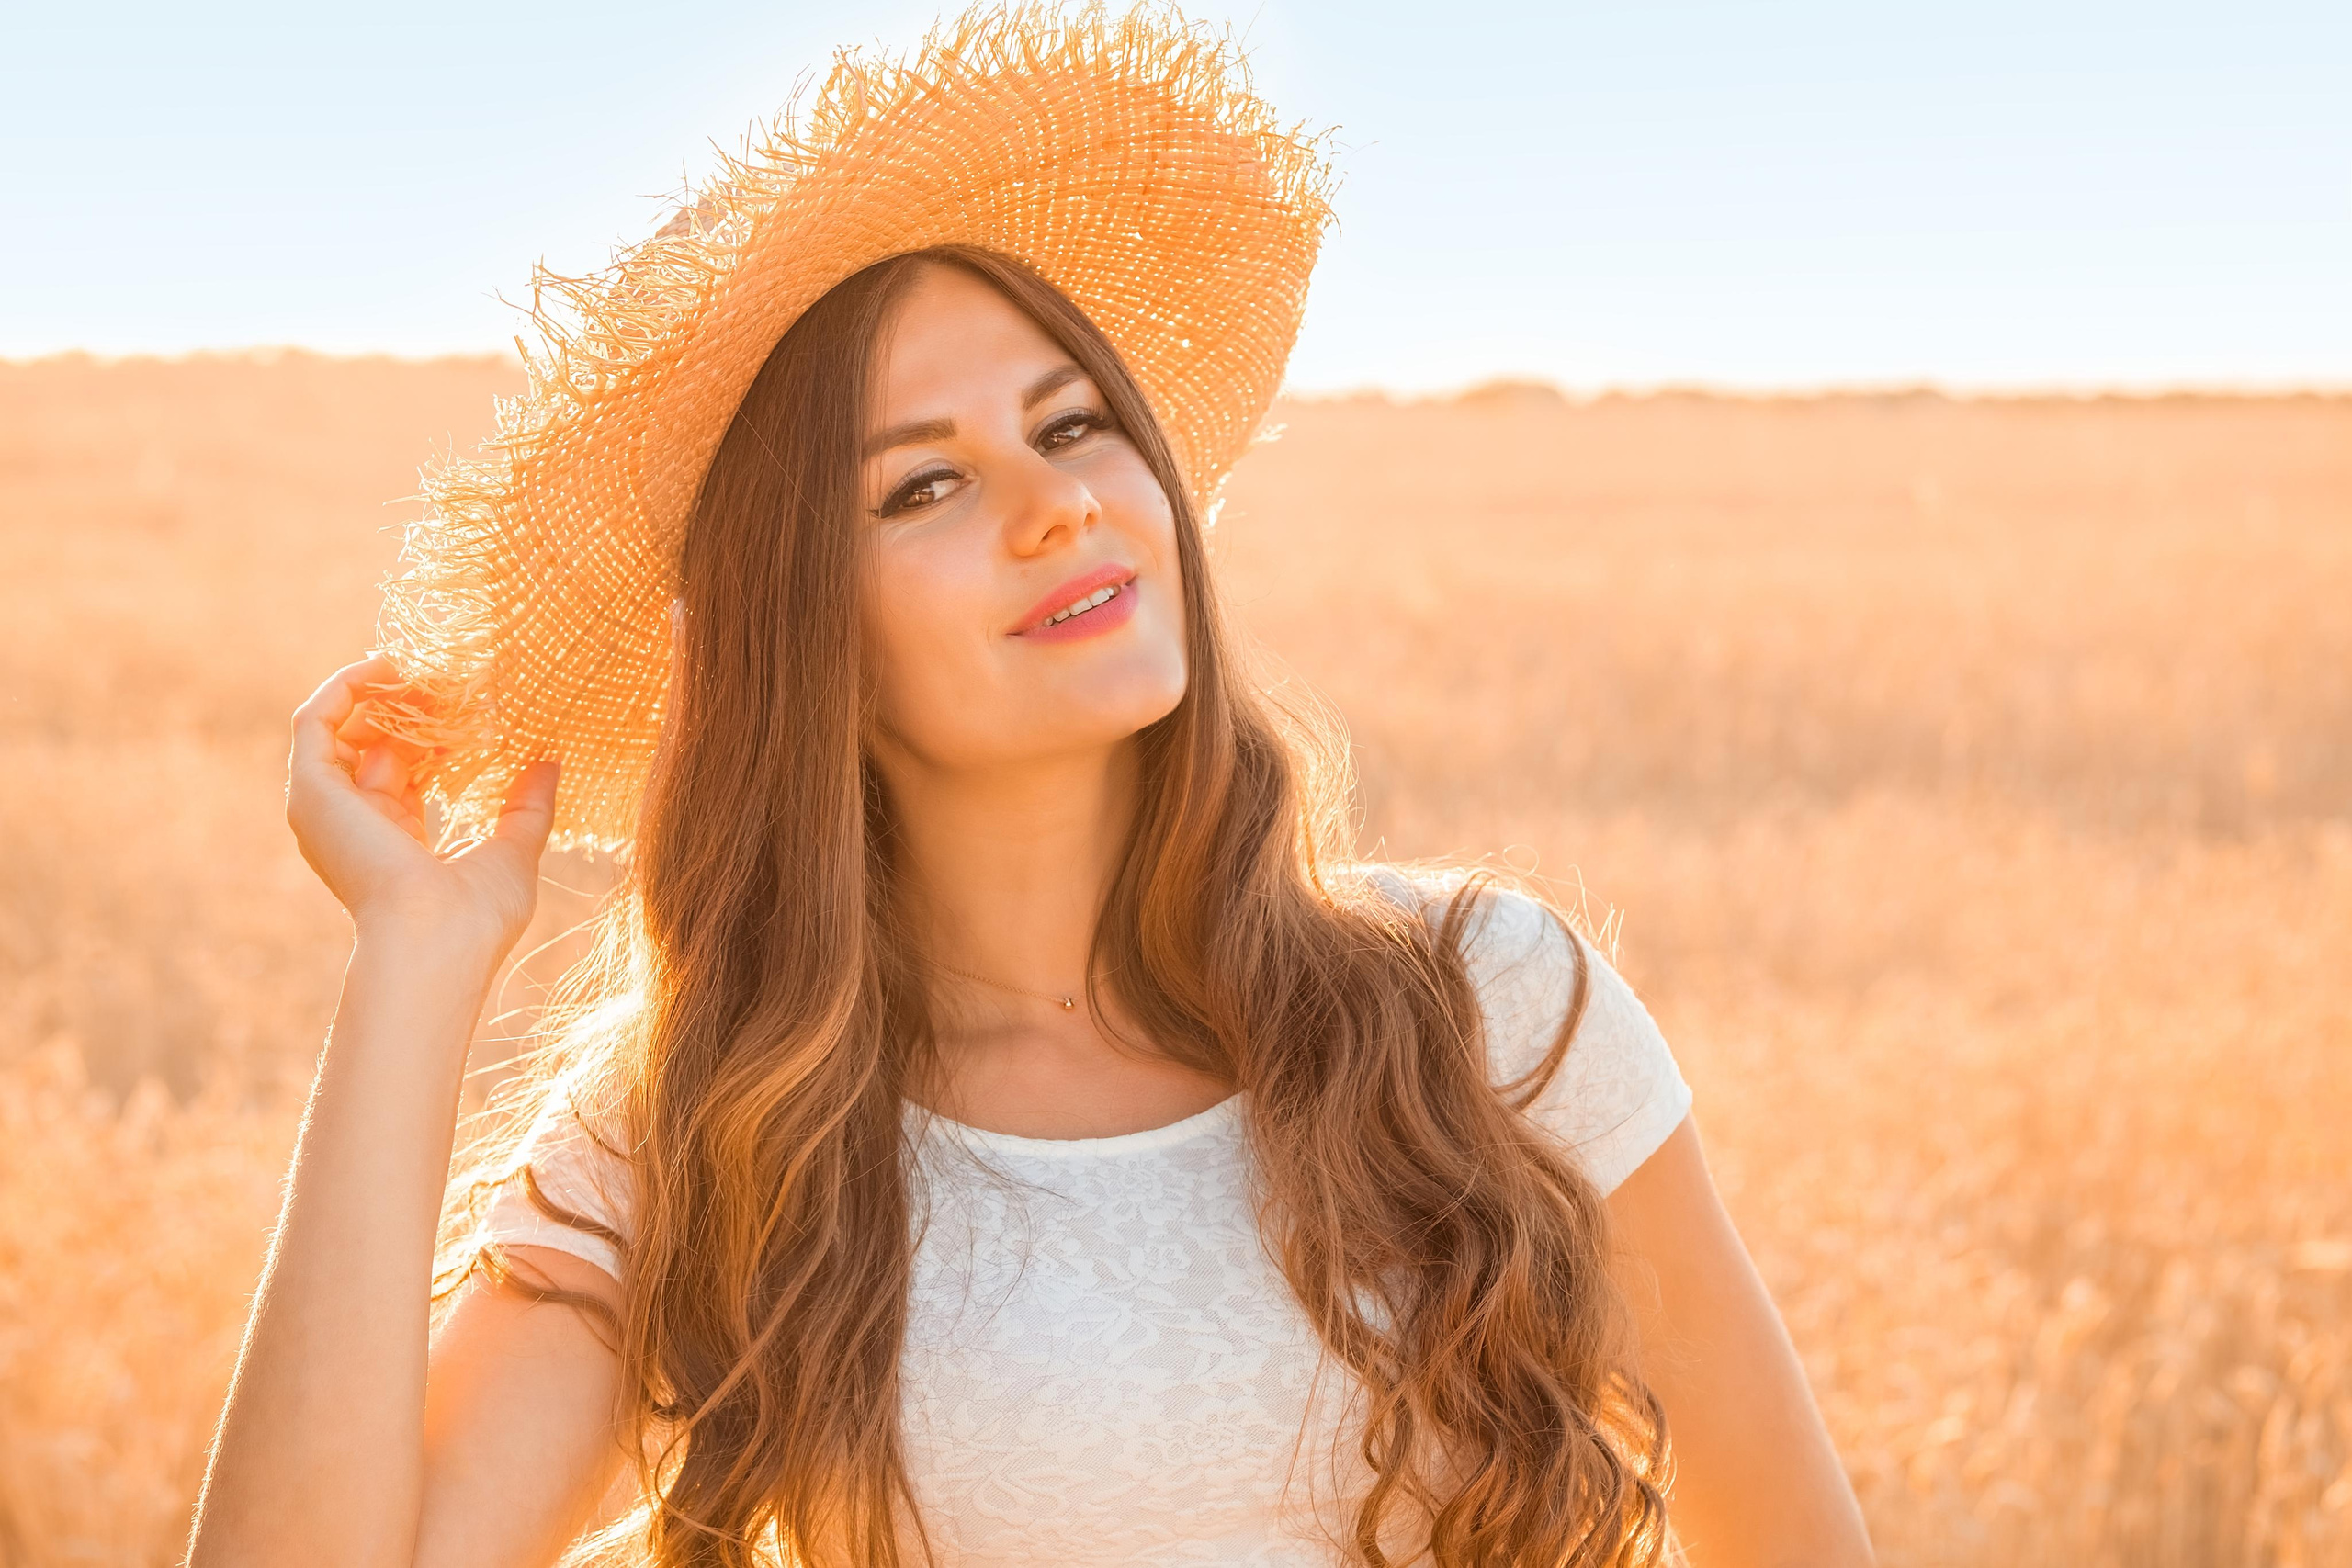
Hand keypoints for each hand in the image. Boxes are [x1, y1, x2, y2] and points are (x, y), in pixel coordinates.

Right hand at [285, 653, 559, 957]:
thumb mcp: (514, 852)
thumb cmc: (475, 917)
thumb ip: (528, 806)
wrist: (433, 943)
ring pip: (343, 725)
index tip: (477, 704)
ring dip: (384, 690)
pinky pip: (314, 720)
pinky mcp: (311, 790)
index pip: (405, 768)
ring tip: (430, 669)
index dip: (437, 730)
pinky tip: (389, 666)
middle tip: (457, 679)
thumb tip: (549, 761)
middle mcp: (352, 823)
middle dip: (413, 705)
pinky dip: (347, 686)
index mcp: (394, 842)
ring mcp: (326, 807)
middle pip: (374, 741)